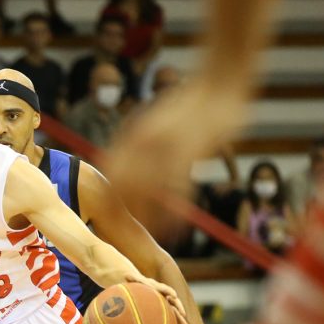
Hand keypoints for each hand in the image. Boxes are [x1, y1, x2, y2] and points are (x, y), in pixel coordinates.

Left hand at [103, 83, 246, 234]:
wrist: (218, 84)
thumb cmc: (188, 106)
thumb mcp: (153, 124)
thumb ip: (135, 147)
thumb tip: (118, 172)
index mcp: (133, 136)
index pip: (110, 174)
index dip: (106, 199)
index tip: (105, 219)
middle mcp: (143, 142)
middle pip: (123, 186)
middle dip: (121, 214)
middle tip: (124, 236)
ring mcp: (166, 147)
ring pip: (147, 192)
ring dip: (147, 219)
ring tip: (148, 239)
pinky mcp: (190, 151)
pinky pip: (178, 191)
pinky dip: (174, 215)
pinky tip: (174, 231)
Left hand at [125, 272, 187, 323]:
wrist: (138, 286)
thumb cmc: (136, 282)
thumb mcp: (134, 279)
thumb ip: (134, 279)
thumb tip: (127, 275)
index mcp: (157, 287)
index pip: (164, 288)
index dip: (169, 291)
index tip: (173, 295)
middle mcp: (164, 294)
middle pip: (173, 301)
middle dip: (179, 307)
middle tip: (184, 314)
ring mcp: (164, 302)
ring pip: (173, 310)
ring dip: (179, 317)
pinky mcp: (162, 308)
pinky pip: (169, 315)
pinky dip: (172, 321)